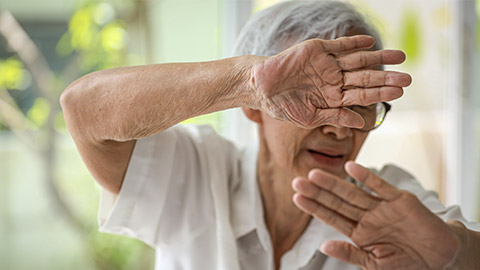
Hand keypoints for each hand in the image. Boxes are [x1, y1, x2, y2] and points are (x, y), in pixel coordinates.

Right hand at [251, 35, 411, 128]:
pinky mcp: (317, 50)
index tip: (399, 93)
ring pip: (357, 60)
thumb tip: (361, 122)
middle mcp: (334, 80)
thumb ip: (336, 117)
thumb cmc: (283, 106)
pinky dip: (354, 43)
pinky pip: (339, 46)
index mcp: (333, 98)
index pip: (361, 95)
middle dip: (386, 78)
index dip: (380, 93)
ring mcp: (327, 64)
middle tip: (407, 78)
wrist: (261, 87)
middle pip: (365, 77)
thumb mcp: (311, 117)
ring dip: (378, 58)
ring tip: (400, 56)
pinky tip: (370, 43)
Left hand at [292, 161, 458, 269]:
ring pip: (353, 193)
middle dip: (317, 192)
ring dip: (334, 184)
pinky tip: (350, 167)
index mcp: (360, 233)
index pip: (332, 217)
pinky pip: (379, 186)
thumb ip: (350, 254)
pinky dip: (366, 176)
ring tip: (314, 175)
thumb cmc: (407, 264)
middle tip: (297, 181)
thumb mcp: (375, 264)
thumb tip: (324, 246)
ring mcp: (381, 207)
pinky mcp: (399, 199)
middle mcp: (367, 217)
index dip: (314, 208)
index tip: (296, 198)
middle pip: (337, 202)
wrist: (440, 258)